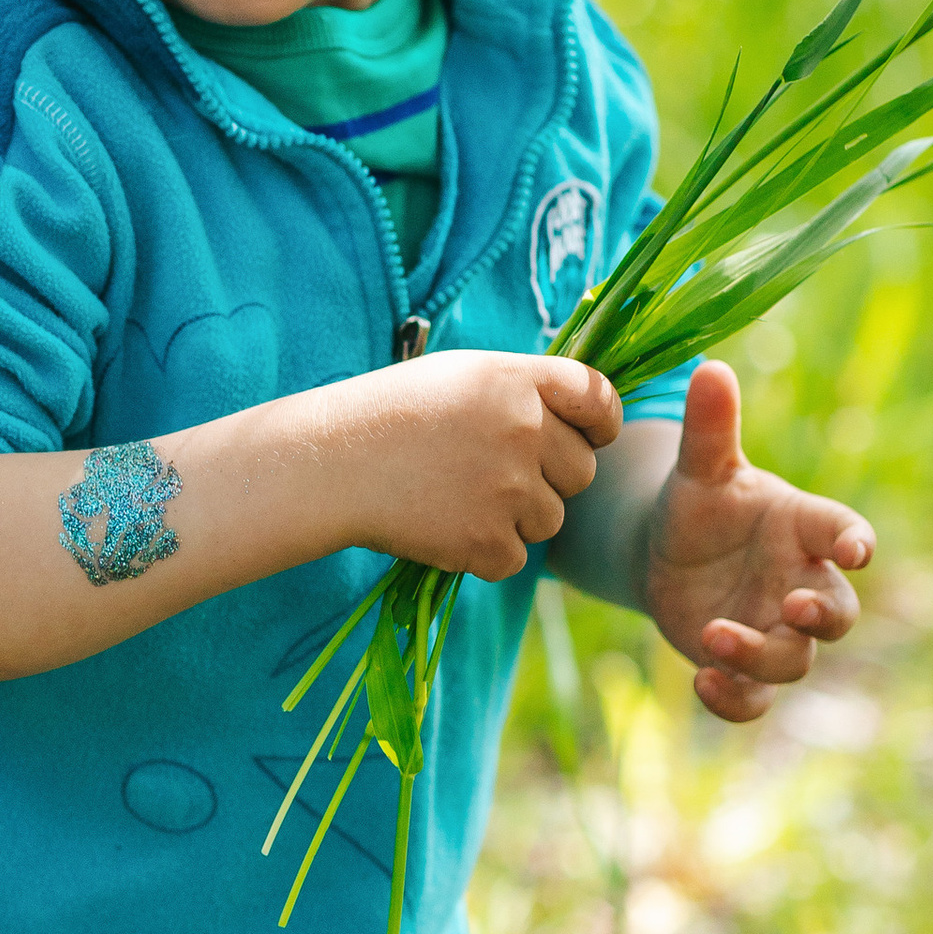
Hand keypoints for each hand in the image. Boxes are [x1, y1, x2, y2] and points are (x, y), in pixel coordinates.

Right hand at [343, 349, 621, 580]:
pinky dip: (485, 552)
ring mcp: (508, 488)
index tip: (591, 437)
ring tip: (458, 497)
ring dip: (517, 518)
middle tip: (492, 474)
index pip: (599, 399)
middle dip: (550, 478)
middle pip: (581, 471)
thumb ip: (524, 390)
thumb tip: (577, 419)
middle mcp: (524, 430)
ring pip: (551, 519)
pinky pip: (515, 557)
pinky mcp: (486, 540)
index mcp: (519, 381)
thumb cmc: (389, 413)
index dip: (602, 423)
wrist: (330, 463)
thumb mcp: (462, 376)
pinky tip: (444, 526)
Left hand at [644, 361, 873, 722]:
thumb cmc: (699, 505)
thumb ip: (711, 427)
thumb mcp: (700, 469)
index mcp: (802, 528)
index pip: (843, 532)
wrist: (665, 552)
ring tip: (714, 635)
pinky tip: (702, 682)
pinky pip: (756, 700)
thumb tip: (710, 368)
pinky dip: (735, 700)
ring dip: (762, 655)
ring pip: (795, 660)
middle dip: (823, 616)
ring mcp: (775, 629)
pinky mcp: (744, 667)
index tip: (856, 549)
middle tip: (791, 606)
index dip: (855, 541)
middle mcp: (799, 582)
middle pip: (837, 613)